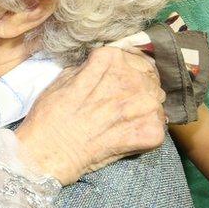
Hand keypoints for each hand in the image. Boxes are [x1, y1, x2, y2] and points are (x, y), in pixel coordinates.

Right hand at [15, 47, 164, 184]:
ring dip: (141, 111)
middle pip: (148, 78)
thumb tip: (104, 68)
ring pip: (155, 102)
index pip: (132, 57)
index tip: (114, 83)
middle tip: (115, 105)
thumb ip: (92, 67)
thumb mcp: (65, 76)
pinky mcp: (152, 132)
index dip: (124, 71)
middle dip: (135, 89)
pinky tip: (124, 136)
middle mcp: (134, 78)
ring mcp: (146, 106)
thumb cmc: (51, 113)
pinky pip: (157, 127)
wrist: (50, 150)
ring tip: (119, 122)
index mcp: (112, 59)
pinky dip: (143, 132)